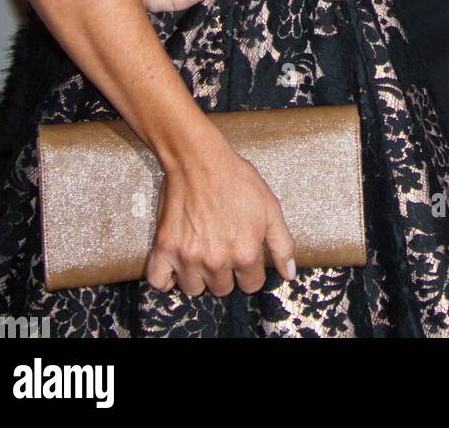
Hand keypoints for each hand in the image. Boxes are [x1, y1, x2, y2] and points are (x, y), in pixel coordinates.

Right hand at [145, 132, 295, 296]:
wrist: (199, 159)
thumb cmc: (236, 180)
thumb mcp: (270, 207)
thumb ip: (282, 244)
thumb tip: (289, 275)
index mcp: (245, 253)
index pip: (251, 284)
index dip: (250, 269)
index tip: (243, 253)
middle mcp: (216, 261)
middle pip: (222, 289)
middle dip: (225, 273)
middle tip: (221, 247)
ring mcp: (188, 258)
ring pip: (193, 289)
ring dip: (198, 276)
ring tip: (201, 251)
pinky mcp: (164, 249)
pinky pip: (159, 282)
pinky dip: (166, 278)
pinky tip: (177, 265)